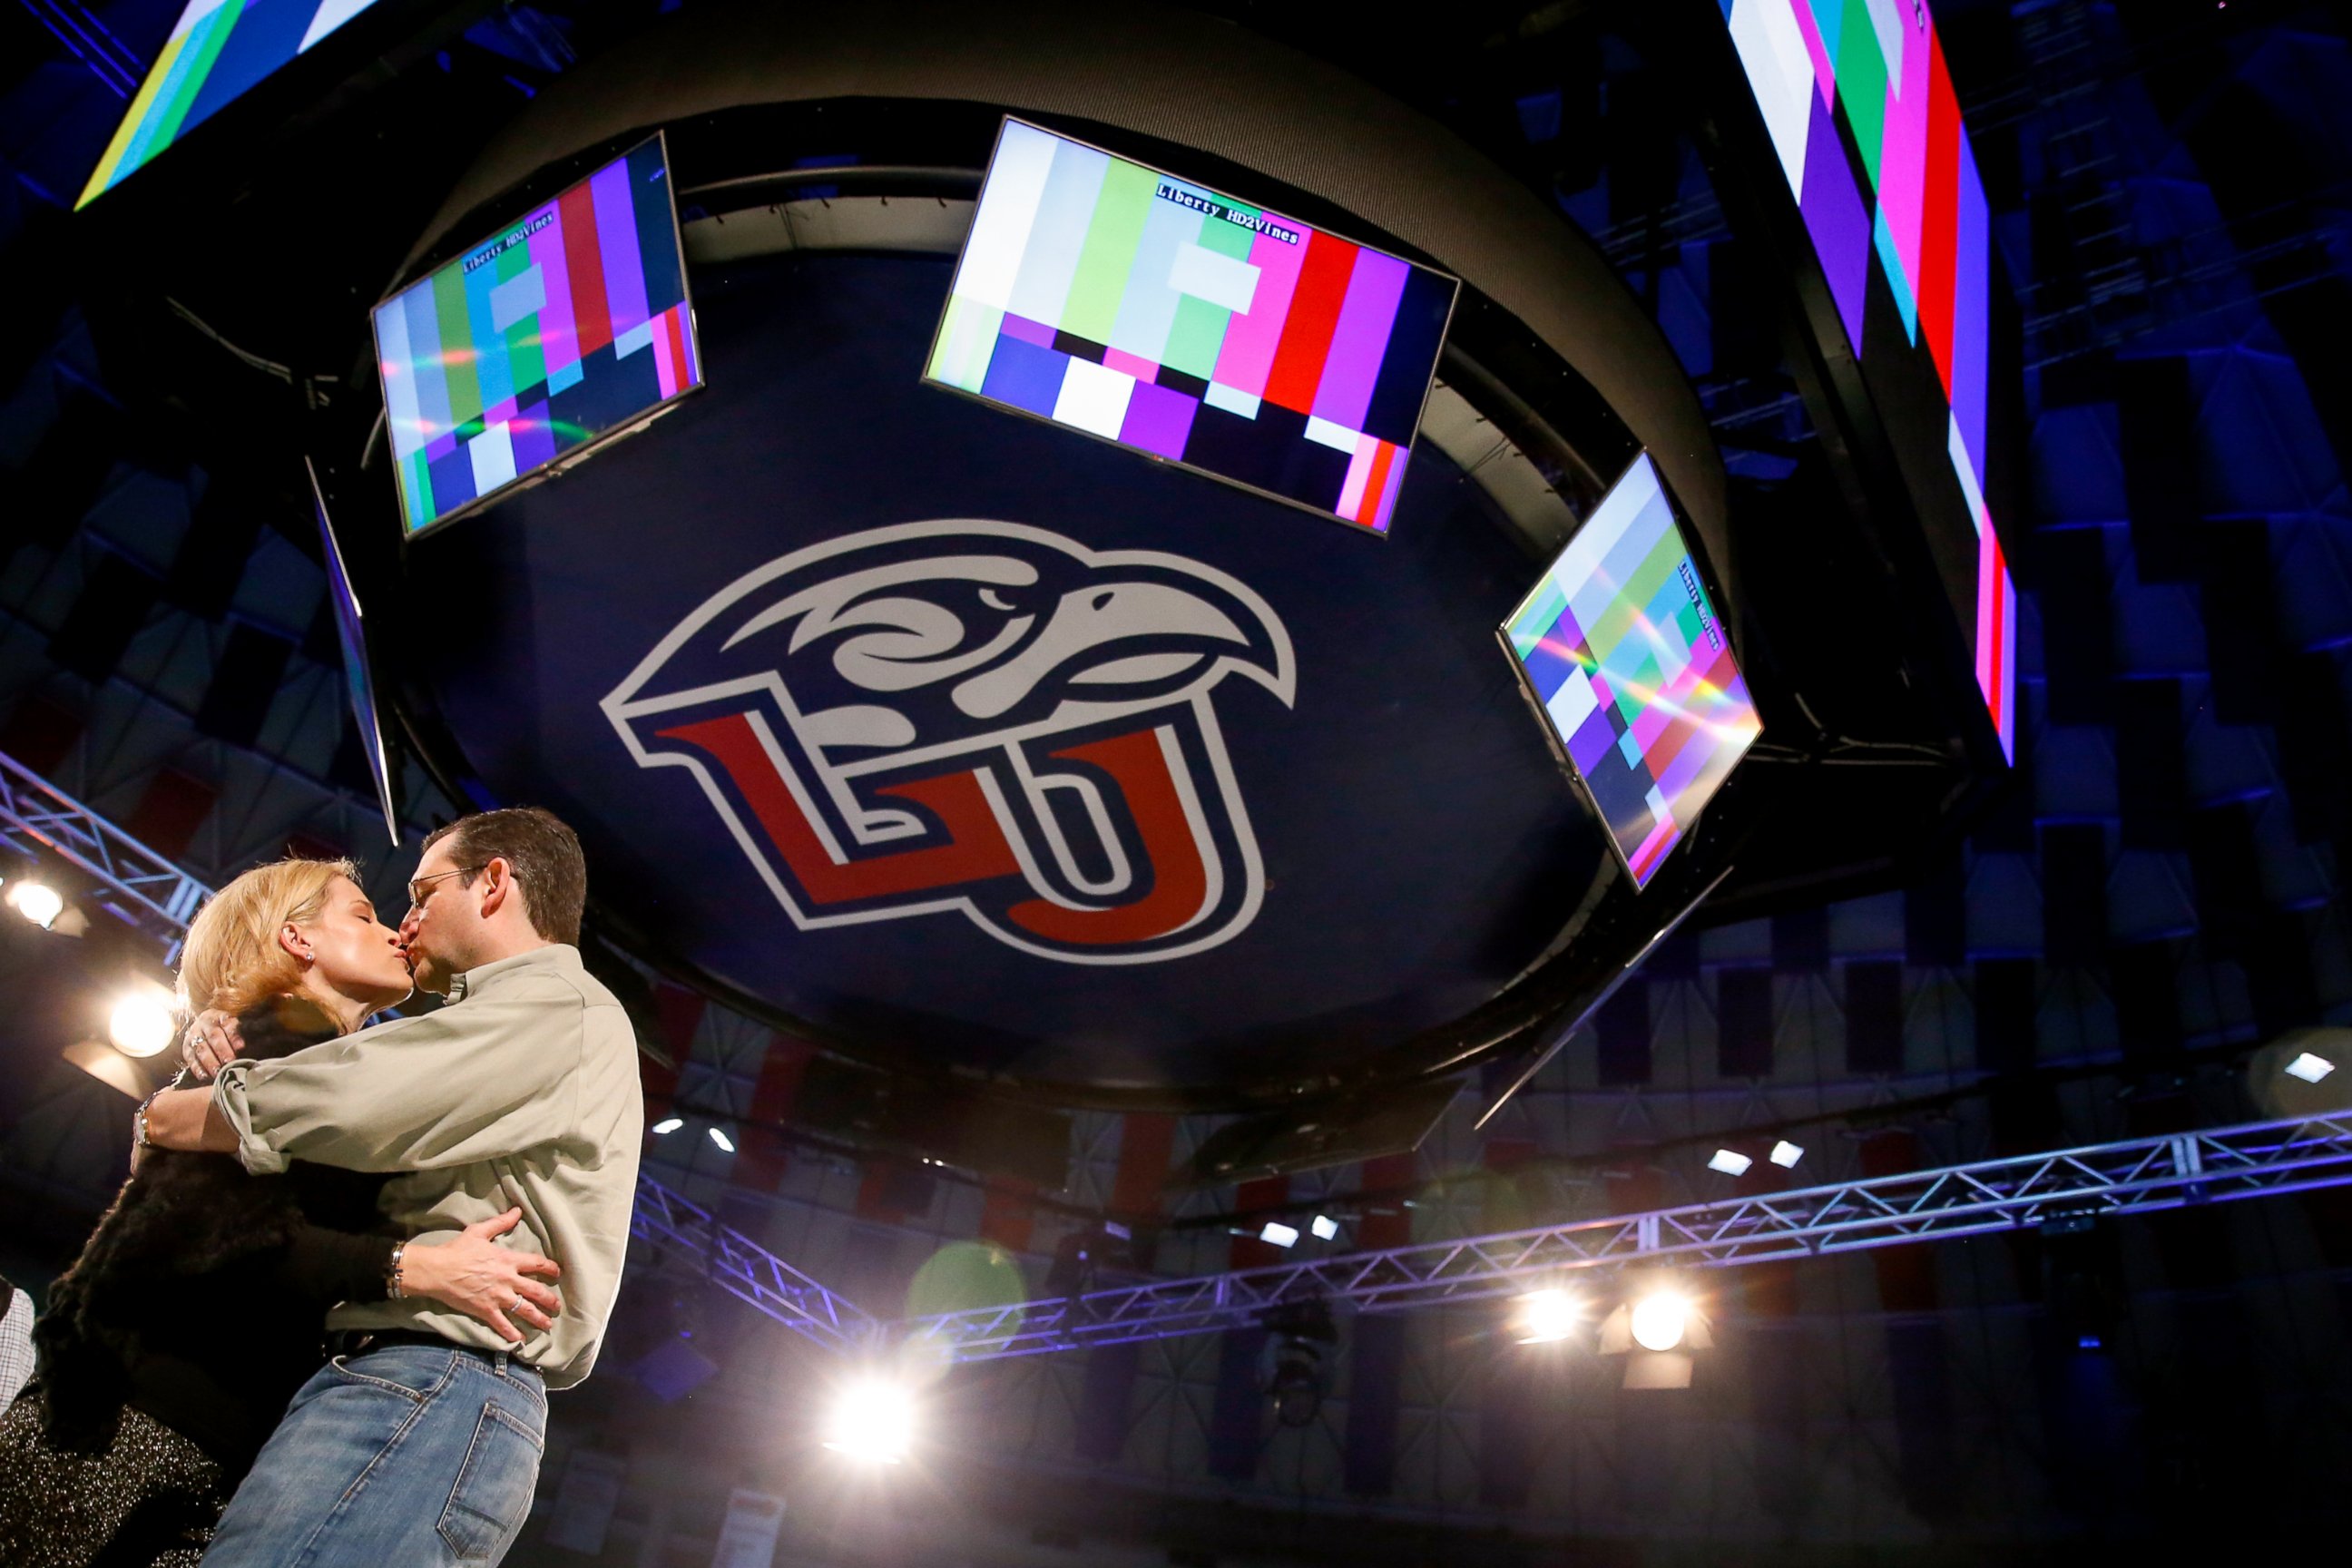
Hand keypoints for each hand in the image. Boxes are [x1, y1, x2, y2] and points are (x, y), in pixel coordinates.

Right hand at [181, 1010, 244, 1080]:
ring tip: (218, 1072)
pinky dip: (197, 1068)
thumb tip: (241, 1047)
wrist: (202, 1028)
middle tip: (230, 1062)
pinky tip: (204, 1076)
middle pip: (213, 1036)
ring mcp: (192, 1036)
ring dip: (210, 1062)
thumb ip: (236, 1034)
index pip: (226, 1023)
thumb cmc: (224, 1030)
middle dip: (222, 1050)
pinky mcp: (186, 1049)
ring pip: (201, 1048)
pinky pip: (190, 1058)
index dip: (233, 1035)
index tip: (241, 1046)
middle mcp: (203, 1024)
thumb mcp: (232, 1026)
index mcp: (217, 1016)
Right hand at [396, 1208, 561, 1344]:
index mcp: (508, 1260)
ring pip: (524, 1310)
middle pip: (536, 1291)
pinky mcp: (485, 1310)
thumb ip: (501, 1222)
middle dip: (549, 1300)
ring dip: (538, 1319)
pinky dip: (512, 1334)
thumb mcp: (480, 1231)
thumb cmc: (458, 1250)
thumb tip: (517, 1210)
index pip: (537, 1264)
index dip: (550, 1269)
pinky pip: (502, 1324)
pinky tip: (520, 1341)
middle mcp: (508, 1279)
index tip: (558, 1273)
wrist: (437, 1270)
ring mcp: (498, 1297)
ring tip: (547, 1326)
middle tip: (557, 1307)